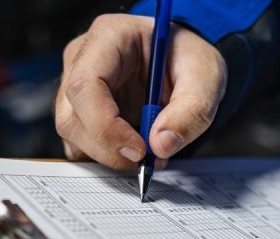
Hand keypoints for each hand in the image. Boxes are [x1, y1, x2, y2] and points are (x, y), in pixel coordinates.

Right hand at [55, 14, 226, 169]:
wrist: (181, 62)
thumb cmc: (187, 59)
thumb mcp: (206, 76)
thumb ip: (192, 110)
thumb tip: (161, 145)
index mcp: (109, 37)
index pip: (85, 85)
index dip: (105, 125)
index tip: (139, 150)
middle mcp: (81, 60)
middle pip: (72, 117)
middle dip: (109, 149)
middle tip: (149, 158)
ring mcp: (74, 88)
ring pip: (72, 136)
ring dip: (108, 156)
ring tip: (147, 152)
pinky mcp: (78, 113)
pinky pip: (78, 145)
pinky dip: (104, 157)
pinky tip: (131, 149)